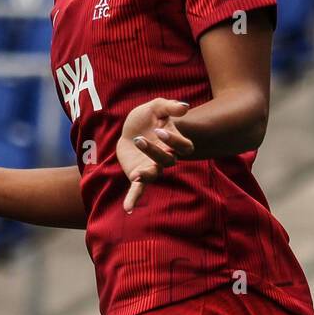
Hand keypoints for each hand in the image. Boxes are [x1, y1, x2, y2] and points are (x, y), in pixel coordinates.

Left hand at [116, 99, 194, 213]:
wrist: (131, 127)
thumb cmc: (148, 118)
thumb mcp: (156, 107)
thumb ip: (170, 106)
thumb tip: (185, 107)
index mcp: (173, 142)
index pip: (184, 147)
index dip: (175, 141)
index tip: (160, 130)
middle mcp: (166, 157)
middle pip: (168, 161)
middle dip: (154, 151)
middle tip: (140, 139)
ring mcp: (152, 167)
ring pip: (154, 174)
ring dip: (146, 174)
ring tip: (136, 174)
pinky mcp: (137, 174)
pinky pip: (138, 189)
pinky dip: (133, 198)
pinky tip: (128, 209)